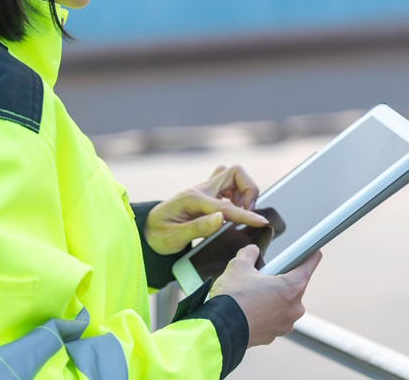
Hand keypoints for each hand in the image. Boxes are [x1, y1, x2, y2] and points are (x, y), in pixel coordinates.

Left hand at [145, 165, 267, 254]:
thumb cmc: (158, 235)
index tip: (261, 222)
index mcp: (192, 199)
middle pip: (235, 172)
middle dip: (249, 189)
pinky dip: (238, 195)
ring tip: (241, 212)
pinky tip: (233, 211)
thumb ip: (199, 228)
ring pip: (234, 175)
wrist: (146, 230)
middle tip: (248, 211)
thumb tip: (222, 219)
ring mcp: (205, 189)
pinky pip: (230, 184)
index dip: (246, 215)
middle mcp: (200, 189)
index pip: (226, 206)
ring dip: (244, 191)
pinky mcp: (208, 194)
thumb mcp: (174, 237)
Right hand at [211, 245, 322, 346]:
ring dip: (273, 297)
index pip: (310, 263)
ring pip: (284, 303)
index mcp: (292, 287)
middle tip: (262, 276)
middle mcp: (295, 307)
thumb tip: (252, 251)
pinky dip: (266, 312)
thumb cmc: (232, 299)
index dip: (310, 254)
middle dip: (280, 278)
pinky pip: (274, 318)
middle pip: (294, 285)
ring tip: (252, 294)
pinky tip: (250, 308)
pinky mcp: (274, 335)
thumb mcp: (238, 266)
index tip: (311, 250)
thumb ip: (249, 253)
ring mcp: (286, 324)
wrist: (218, 331)